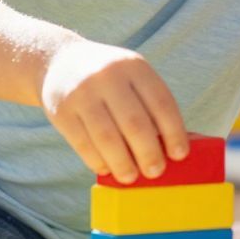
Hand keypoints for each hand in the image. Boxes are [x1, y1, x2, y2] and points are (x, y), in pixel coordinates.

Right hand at [39, 38, 188, 182]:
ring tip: (131, 177)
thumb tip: (168, 149)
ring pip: (107, 137)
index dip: (174, 132)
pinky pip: (83, 144)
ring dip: (123, 163)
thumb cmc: (109, 79)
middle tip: (156, 171)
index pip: (161, 103)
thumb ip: (149, 105)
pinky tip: (107, 169)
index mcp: (134, 66)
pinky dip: (98, 161)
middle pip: (135, 123)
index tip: (180, 154)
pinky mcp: (60, 111)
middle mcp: (107, 76)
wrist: (59, 61)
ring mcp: (81, 93)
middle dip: (149, 153)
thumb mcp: (131, 77)